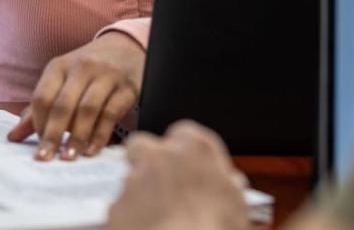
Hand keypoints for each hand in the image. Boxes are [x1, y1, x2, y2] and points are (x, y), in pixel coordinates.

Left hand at [7, 31, 144, 160]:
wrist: (126, 47)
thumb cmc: (87, 70)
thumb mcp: (61, 80)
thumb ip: (39, 108)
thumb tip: (12, 137)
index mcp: (59, 66)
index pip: (42, 96)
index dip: (38, 123)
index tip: (39, 145)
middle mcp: (82, 67)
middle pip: (63, 104)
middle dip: (53, 135)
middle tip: (47, 158)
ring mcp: (106, 76)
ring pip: (87, 109)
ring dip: (77, 137)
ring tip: (69, 157)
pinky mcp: (127, 87)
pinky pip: (111, 113)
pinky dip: (100, 135)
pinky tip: (91, 150)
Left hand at [107, 121, 248, 229]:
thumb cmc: (213, 228)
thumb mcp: (237, 203)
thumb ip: (229, 184)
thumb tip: (230, 183)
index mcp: (194, 148)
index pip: (183, 133)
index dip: (184, 151)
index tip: (188, 166)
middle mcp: (160, 156)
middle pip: (143, 145)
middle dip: (147, 160)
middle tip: (162, 184)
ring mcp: (134, 181)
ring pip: (131, 179)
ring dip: (141, 193)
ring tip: (160, 217)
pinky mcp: (116, 207)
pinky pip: (122, 208)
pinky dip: (132, 218)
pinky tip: (148, 228)